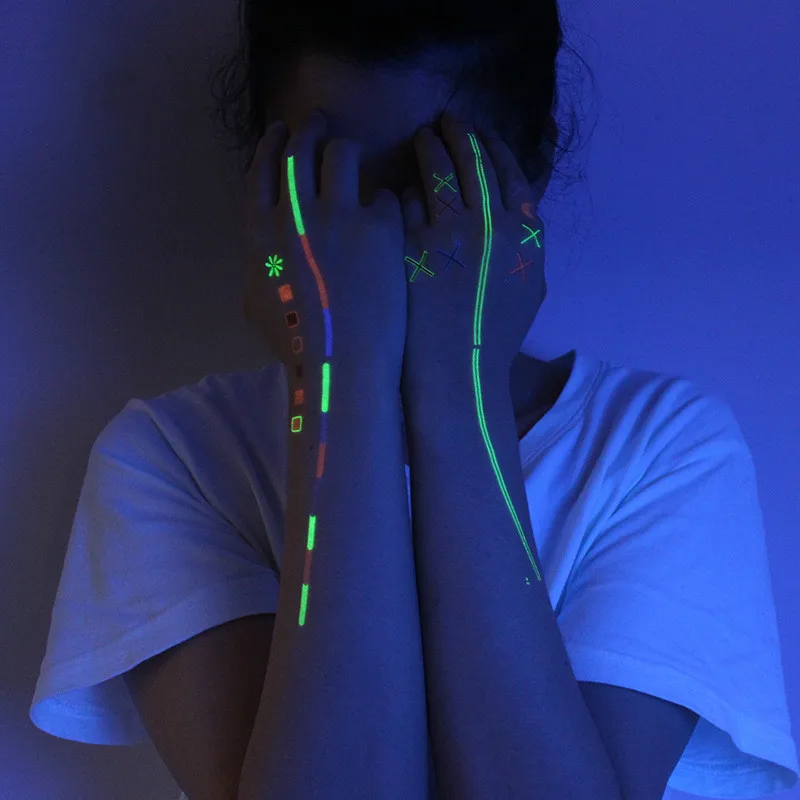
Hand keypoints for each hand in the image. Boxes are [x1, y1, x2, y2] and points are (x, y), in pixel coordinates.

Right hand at [244, 111, 406, 375]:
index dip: (272, 144)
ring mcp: (337, 216)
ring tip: (362, 161)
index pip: (262, 170)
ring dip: (350, 152)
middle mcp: (294, 215)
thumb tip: (267, 248)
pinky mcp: (379, 226)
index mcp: (260, 235)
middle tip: (322, 123)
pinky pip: (386, 195)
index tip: (282, 130)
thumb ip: (258, 268)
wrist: (344, 366)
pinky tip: (394, 220)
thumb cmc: (299, 348)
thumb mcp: (258, 309)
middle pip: (300, 150)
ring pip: (343, 155)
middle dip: (311, 129)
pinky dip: (387, 204)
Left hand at [400, 112, 552, 393]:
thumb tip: (516, 202)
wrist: (457, 369)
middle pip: (473, 158)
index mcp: (526, 233)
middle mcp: (492, 225)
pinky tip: (399, 187)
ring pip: (438, 169)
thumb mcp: (530, 286)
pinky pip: (405, 201)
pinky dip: (404, 190)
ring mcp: (451, 234)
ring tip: (420, 139)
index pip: (509, 169)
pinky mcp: (413, 246)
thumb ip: (527, 240)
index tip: (478, 131)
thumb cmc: (494, 335)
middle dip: (458, 132)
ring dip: (429, 147)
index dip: (491, 143)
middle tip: (445, 121)